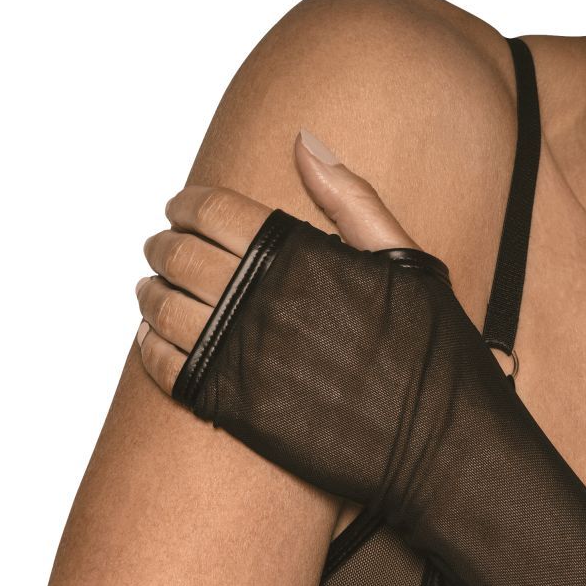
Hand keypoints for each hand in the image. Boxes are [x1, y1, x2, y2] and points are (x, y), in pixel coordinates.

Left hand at [135, 130, 420, 394]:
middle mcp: (260, 300)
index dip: (187, 204)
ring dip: (149, 294)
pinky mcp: (233, 405)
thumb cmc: (429, 351)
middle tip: (160, 248)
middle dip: (163, 246)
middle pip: (180, 256)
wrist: (435, 444)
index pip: (213, 210)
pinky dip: (149, 347)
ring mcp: (241, 354)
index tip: (179, 207)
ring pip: (164, 310)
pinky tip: (152, 338)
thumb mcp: (404, 261)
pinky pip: (166, 368)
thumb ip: (351, 199)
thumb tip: (304, 142)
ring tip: (150, 290)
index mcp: (296, 255)